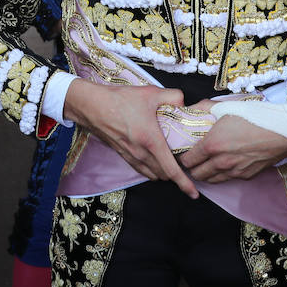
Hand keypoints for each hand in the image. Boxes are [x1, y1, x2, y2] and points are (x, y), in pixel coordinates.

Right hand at [63, 80, 197, 197]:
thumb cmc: (120, 100)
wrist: (92, 106)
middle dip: (176, 174)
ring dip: (163, 172)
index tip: (194, 194)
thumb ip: (172, 96)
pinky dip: (150, 169)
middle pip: (164, 175)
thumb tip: (184, 102)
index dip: (185, 184)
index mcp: (151, 142)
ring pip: (152, 174)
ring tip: (170, 162)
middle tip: (185, 163)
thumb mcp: (150, 93)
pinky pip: (141, 169)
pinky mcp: (122, 154)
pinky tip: (153, 160)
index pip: (172, 171)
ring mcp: (130, 156)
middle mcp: (141, 154)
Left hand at [177, 110, 286, 183]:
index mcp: (212, 145)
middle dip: (192, 167)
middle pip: (196, 174)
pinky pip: (227, 179)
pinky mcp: (246, 176)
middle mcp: (221, 162)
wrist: (283, 130)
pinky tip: (224, 163)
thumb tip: (191, 109)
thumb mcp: (226, 107)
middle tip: (193, 158)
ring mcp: (234, 172)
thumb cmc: (255, 116)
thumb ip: (204, 108)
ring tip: (206, 162)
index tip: (184, 150)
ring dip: (205, 173)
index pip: (187, 160)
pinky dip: (222, 174)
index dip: (182, 156)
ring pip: (211, 180)